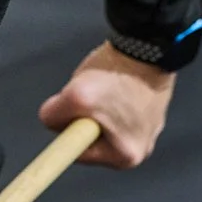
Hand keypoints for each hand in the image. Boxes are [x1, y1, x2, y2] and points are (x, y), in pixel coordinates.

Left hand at [38, 40, 173, 167]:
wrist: (150, 45)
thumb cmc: (118, 76)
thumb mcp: (73, 96)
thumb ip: (53, 115)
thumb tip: (51, 119)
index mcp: (126, 156)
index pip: (80, 154)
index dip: (66, 132)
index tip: (64, 114)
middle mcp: (141, 147)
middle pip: (92, 138)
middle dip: (83, 117)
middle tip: (86, 95)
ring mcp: (147, 127)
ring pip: (104, 120)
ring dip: (97, 103)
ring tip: (104, 84)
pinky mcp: (149, 107)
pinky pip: (118, 106)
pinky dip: (111, 93)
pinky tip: (115, 80)